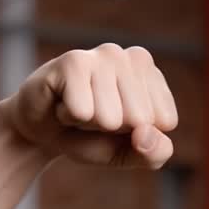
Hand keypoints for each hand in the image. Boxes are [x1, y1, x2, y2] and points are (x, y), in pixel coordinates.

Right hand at [0, 44, 178, 168]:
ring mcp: (104, 54)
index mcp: (155, 76)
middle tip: (96, 116)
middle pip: (141, 119)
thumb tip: (145, 134)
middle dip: (114, 130)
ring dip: (90, 124)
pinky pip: (82, 111)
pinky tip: (63, 103)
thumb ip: (155, 153)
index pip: (166, 120)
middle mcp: (134, 57)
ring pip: (110, 117)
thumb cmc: (92, 137)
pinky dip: (70, 118)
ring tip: (80, 109)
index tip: (121, 124)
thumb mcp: (131, 154)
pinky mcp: (73, 61)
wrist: (43, 132)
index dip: (139, 135)